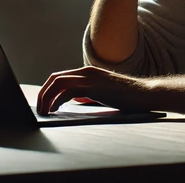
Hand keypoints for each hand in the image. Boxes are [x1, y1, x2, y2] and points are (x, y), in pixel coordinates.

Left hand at [36, 66, 150, 114]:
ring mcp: (89, 77)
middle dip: (43, 93)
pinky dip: (57, 101)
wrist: (144, 94)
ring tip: (44, 112)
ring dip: (47, 97)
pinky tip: (55, 110)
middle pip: (55, 78)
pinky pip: (67, 91)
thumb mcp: (103, 93)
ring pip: (58, 82)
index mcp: (88, 72)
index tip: (44, 103)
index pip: (60, 77)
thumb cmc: (127, 96)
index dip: (48, 90)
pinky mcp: (93, 86)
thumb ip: (88, 94)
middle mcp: (86, 72)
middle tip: (39, 109)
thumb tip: (73, 98)